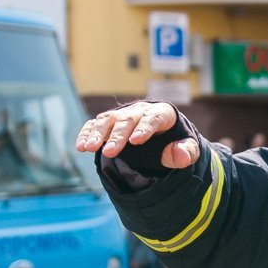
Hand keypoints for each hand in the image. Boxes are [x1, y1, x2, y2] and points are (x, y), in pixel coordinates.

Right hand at [75, 101, 198, 168]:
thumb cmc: (176, 140)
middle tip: (109, 152)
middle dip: (117, 136)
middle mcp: (140, 111)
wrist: (162, 133)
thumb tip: (183, 156)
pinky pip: (95, 124)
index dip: (145, 129)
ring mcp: (123, 115)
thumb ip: (186, 152)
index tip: (136, 141)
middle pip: (128, 120)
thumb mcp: (186, 146)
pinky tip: (80, 146)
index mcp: (162, 114)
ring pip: (108, 120)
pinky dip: (87, 133)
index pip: (154, 119)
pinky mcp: (110, 121)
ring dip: (97, 134)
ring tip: (88, 148)